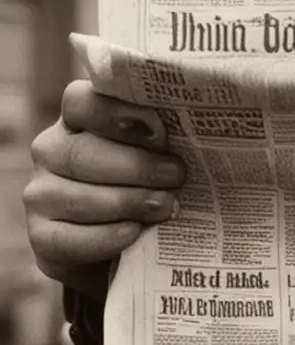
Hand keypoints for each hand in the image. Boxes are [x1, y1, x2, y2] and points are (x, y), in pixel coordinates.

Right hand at [26, 82, 185, 299]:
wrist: (125, 243)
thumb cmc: (149, 181)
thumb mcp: (157, 151)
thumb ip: (164, 134)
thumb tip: (204, 125)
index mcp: (77, 119)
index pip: (80, 101)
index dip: (117, 114)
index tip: (160, 131)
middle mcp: (51, 150)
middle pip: (81, 153)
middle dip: (135, 166)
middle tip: (176, 175)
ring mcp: (40, 194)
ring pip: (74, 196)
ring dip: (125, 202)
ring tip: (165, 206)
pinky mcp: (42, 237)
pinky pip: (66, 238)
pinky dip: (104, 237)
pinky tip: (132, 233)